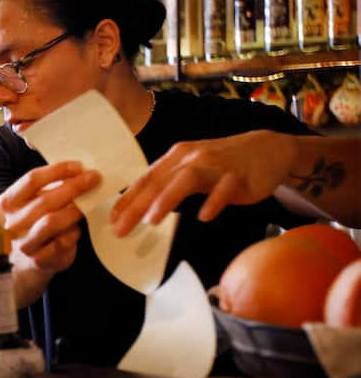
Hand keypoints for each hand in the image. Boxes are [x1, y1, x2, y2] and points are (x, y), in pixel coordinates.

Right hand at [0, 161, 100, 275]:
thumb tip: (80, 171)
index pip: (32, 180)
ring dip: (74, 210)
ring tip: (90, 202)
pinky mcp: (39, 260)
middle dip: (74, 187)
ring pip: (53, 222)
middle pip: (45, 200)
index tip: (79, 166)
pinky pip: (61, 243)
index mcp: (9, 202)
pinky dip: (73, 233)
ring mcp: (24, 243)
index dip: (57, 170)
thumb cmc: (33, 221)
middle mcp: (13, 223)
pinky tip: (78, 227)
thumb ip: (49, 187)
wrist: (23, 259)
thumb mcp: (32, 201)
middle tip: (94, 178)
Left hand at [111, 130, 295, 236]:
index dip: (127, 198)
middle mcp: (192, 158)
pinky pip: (225, 188)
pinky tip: (204, 217)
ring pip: (187, 180)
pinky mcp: (239, 177)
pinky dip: (214, 202)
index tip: (110, 219)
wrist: (268, 148)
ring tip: (151, 220)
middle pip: (159, 182)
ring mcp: (215, 166)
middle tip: (119, 228)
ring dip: (167, 199)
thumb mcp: (191, 167)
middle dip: (136, 206)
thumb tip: (141, 206)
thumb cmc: (221, 163)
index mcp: (176, 157)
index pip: (146, 179)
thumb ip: (169, 183)